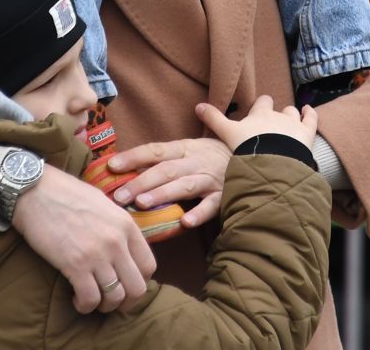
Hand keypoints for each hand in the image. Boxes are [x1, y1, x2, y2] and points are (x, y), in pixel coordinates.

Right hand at [9, 163, 154, 313]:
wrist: (35, 190)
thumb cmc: (66, 195)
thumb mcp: (103, 204)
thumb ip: (117, 227)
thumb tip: (124, 250)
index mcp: (126, 225)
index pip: (149, 265)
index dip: (139, 281)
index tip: (125, 285)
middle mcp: (117, 241)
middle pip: (137, 288)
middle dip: (126, 302)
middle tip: (111, 302)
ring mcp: (97, 253)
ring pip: (115, 297)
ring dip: (104, 306)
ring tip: (91, 300)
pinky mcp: (75, 264)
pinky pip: (90, 299)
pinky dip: (84, 306)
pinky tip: (76, 299)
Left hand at [107, 133, 231, 229]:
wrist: (259, 154)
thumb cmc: (215, 154)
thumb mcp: (192, 147)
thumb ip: (165, 152)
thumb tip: (130, 152)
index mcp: (186, 148)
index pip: (156, 150)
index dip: (133, 157)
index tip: (110, 166)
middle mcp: (197, 161)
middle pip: (166, 170)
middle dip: (141, 181)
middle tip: (118, 196)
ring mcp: (211, 178)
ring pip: (185, 186)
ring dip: (164, 193)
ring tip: (142, 204)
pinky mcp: (225, 195)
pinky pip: (211, 205)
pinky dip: (199, 213)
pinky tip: (184, 223)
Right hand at [199, 95, 319, 149]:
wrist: (271, 162)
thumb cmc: (247, 147)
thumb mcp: (227, 133)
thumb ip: (213, 120)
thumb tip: (197, 106)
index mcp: (259, 114)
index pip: (261, 102)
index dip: (259, 106)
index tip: (256, 111)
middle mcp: (276, 115)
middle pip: (276, 107)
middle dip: (273, 111)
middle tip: (269, 122)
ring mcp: (293, 123)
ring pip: (292, 112)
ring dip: (291, 115)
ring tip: (288, 121)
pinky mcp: (306, 134)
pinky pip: (311, 118)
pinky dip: (310, 113)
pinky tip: (309, 110)